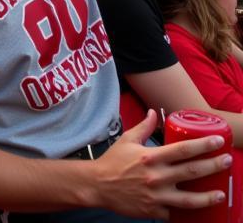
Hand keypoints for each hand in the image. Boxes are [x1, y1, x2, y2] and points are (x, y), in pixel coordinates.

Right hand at [90, 110, 230, 217]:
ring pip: (190, 199)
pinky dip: (188, 213)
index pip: (183, 149)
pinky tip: (200, 211)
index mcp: (151, 157)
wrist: (98, 185)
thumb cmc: (113, 161)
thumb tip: (154, 113)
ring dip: (209, 197)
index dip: (203, 145)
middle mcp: (157, 176)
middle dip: (214, 166)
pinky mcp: (155, 211)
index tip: (217, 141)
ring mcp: (157, 196)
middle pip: (192, 171)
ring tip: (222, 194)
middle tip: (228, 161)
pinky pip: (176, 213)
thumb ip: (143, 128)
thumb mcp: (127, 140)